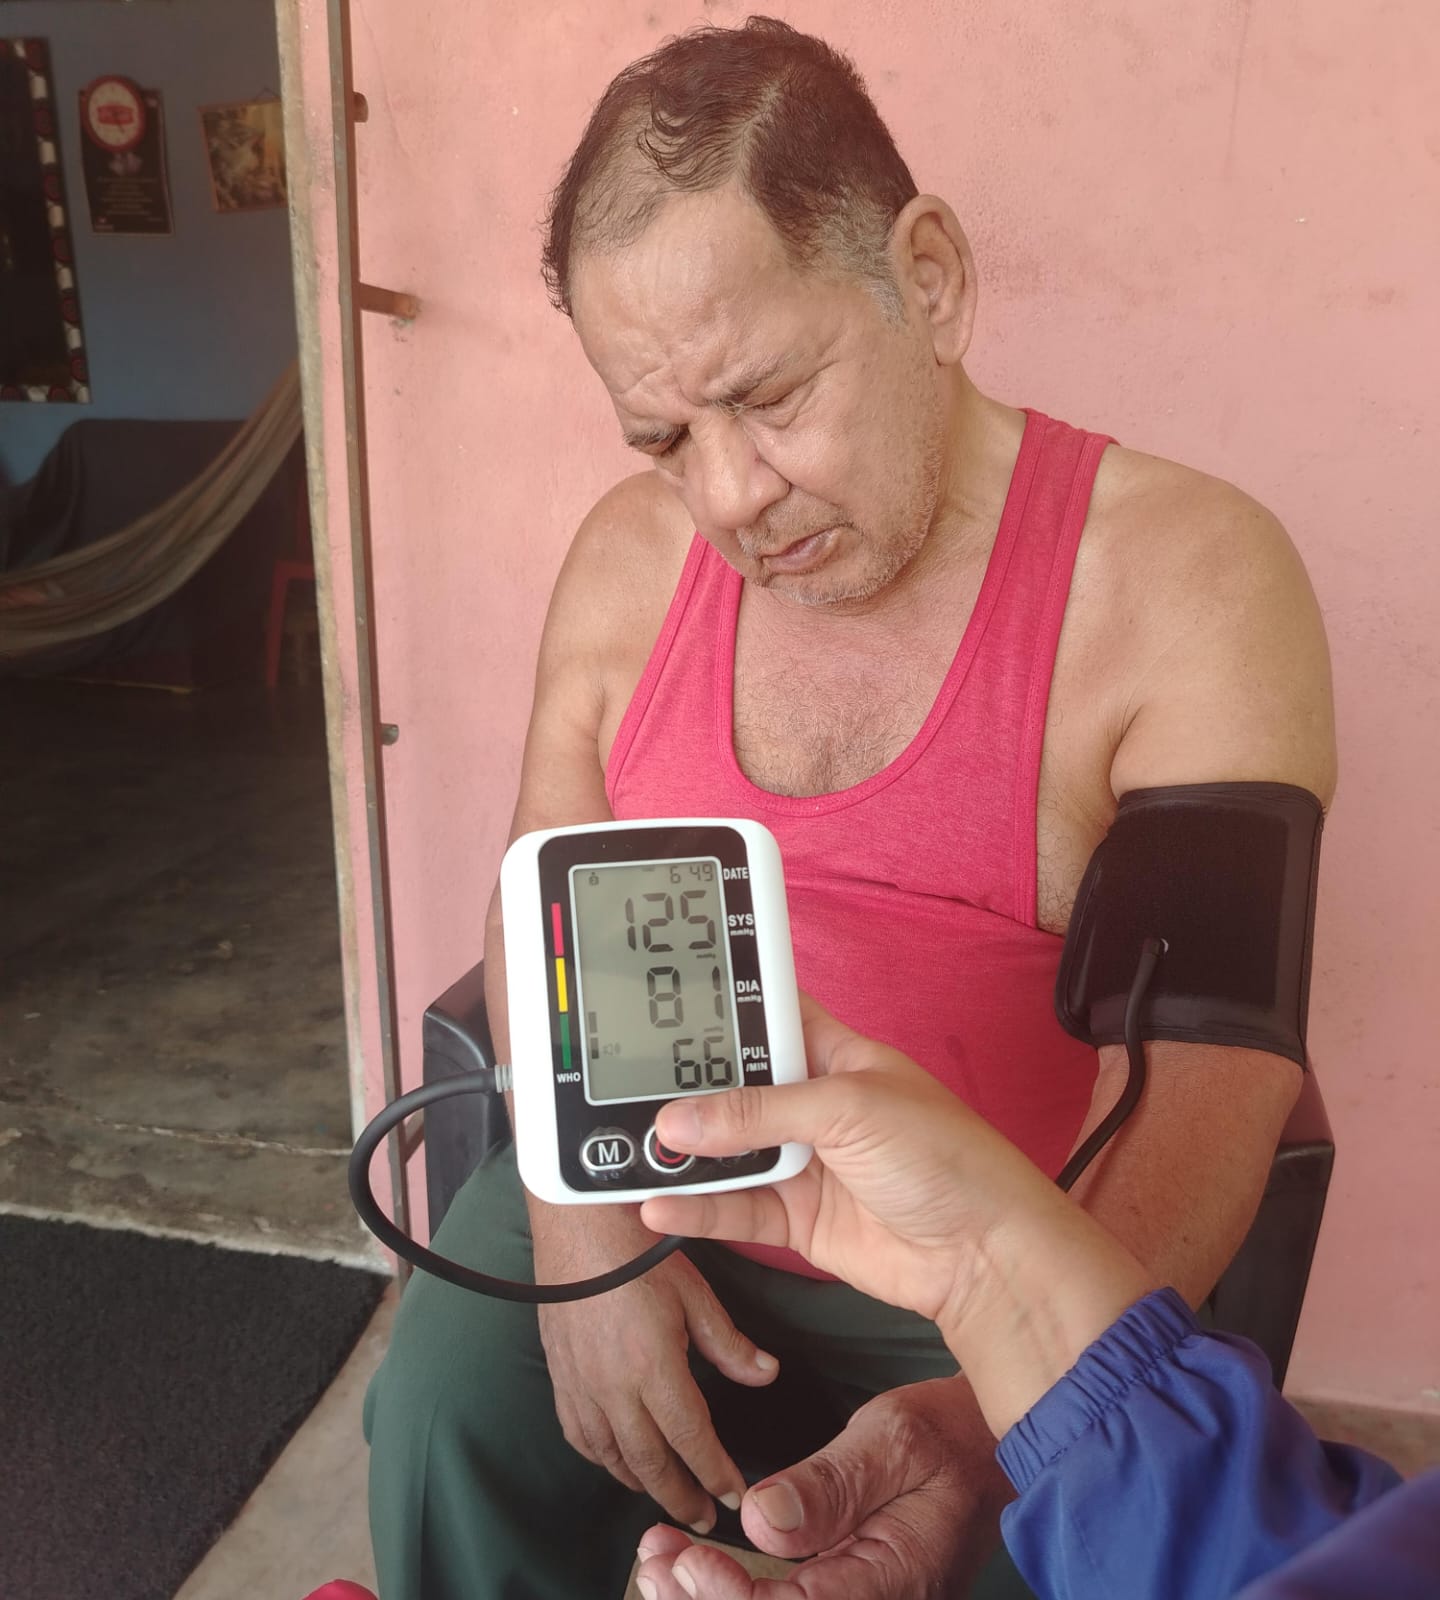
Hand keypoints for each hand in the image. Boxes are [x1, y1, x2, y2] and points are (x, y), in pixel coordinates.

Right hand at [532, 1204, 779, 1530]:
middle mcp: (613, 1388)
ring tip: (668, 1494)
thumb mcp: (696, 1294)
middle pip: (649, 1463)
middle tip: (703, 1518)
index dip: (715, 1474)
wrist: (578, 1227)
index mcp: (653, 1367)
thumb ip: (730, 1344)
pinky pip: (580, 1436)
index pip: (690, 1439)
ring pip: (612, 1458)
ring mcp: (581, 1387)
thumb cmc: (640, 1253)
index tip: (734, 1497)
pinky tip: (619, 1461)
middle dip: (680, 1497)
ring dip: (642, 1484)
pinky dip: (603, 1460)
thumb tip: (767, 1375)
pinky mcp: (560, 1378)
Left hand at [633, 1378, 1009, 1598]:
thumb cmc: (949, 1436)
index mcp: (894, 1581)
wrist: (990, 1451)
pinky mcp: (851, 1597)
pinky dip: (733, 1594)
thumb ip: (830, 1485)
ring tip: (658, 1563)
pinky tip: (694, 1569)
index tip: (683, 1560)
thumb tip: (759, 1521)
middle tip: (652, 1562)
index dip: (729, 1599)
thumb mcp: (893, 1438)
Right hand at [640, 994, 1065, 1333]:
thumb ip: (761, 1113)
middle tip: (623, 1080)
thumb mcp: (851, 1109)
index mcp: (836, 1056)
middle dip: (686, 1088)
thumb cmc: (943, 1157)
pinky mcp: (797, 1219)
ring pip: (728, 1151)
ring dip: (684, 1151)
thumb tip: (680, 1121)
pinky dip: (697, 1207)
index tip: (663, 1001)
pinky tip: (658, 1201)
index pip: (767, 1017)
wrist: (984, 1254)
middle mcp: (814, 1105)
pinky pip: (735, 1208)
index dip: (721, 1008)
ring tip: (630, 1146)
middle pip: (735, 1089)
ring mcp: (804, 1163)